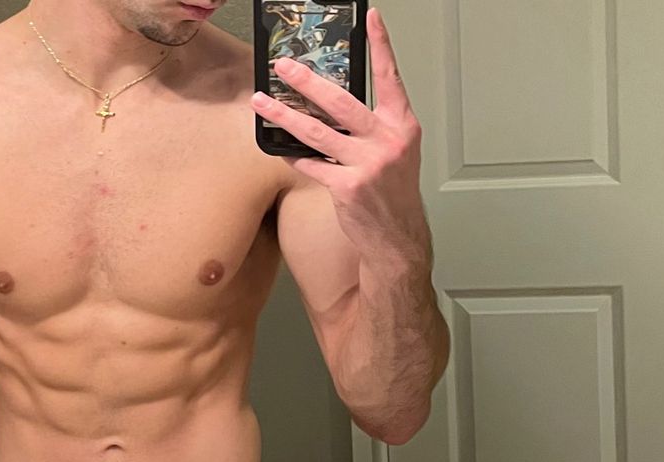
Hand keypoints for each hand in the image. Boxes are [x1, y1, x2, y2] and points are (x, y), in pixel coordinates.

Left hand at [252, 8, 430, 268]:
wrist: (397, 237)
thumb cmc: (392, 194)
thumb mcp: (394, 153)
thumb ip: (372, 128)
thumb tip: (332, 106)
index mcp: (402, 126)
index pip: (390, 78)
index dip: (381, 47)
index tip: (372, 18)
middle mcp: (387, 141)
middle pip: (341, 101)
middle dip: (307, 81)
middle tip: (284, 67)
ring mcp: (367, 164)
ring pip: (316, 132)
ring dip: (284, 115)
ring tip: (262, 101)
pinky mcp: (347, 186)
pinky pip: (311, 164)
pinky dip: (294, 156)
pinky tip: (280, 148)